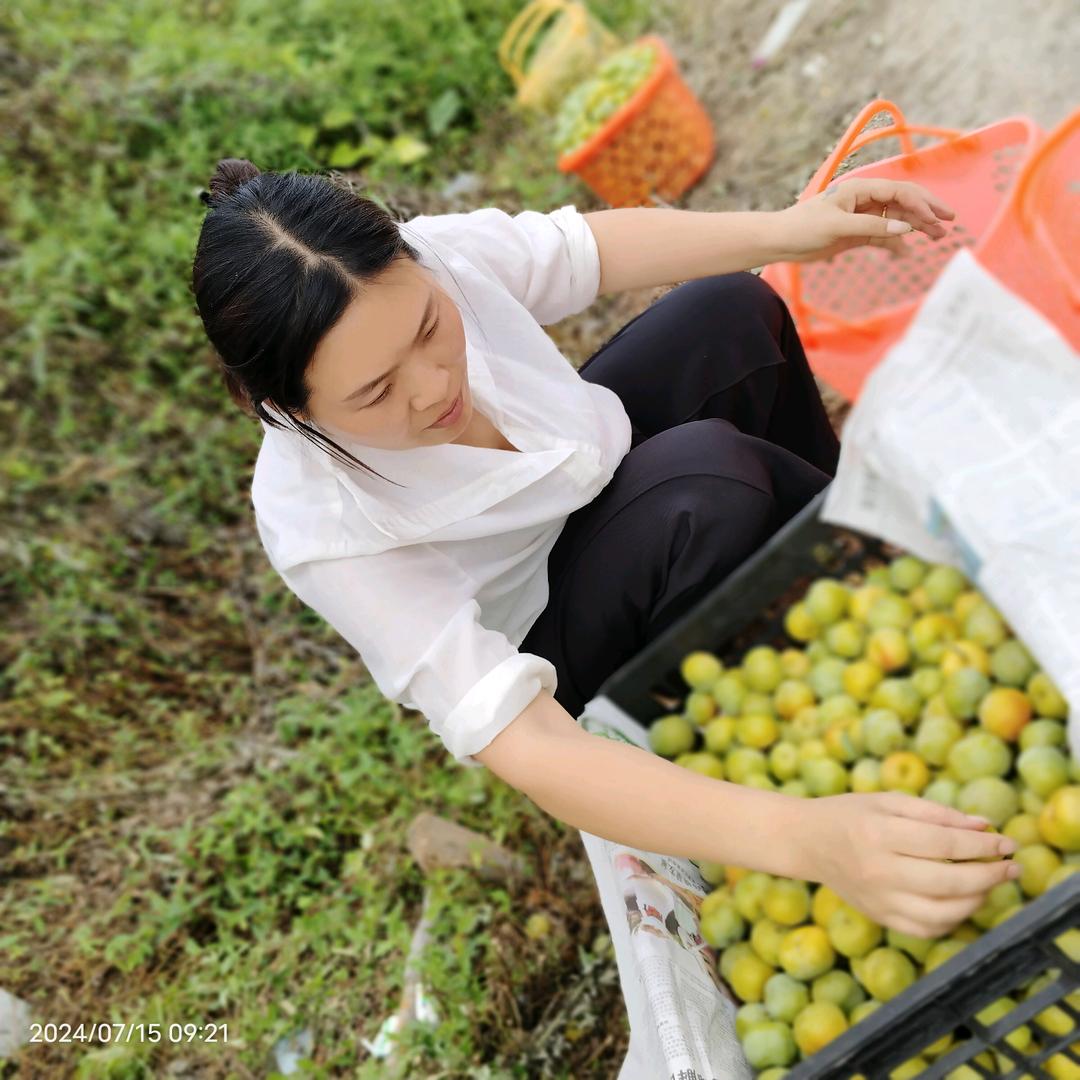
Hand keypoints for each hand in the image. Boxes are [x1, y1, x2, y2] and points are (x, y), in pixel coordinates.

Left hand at [772, 177, 957, 263]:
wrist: (780, 241)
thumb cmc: (803, 227)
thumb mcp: (838, 227)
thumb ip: (872, 227)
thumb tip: (905, 228)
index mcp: (860, 189)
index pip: (899, 192)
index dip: (920, 204)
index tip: (935, 219)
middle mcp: (864, 200)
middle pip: (903, 202)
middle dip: (927, 211)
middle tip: (949, 222)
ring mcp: (862, 217)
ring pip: (896, 220)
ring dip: (916, 228)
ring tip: (937, 238)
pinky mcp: (856, 234)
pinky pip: (882, 237)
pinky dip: (895, 244)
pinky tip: (907, 252)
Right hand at [805, 792, 1018, 937]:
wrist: (806, 841)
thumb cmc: (849, 814)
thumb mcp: (888, 801)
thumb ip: (935, 812)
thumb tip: (983, 826)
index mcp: (879, 834)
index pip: (944, 844)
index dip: (982, 845)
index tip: (1006, 842)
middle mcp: (878, 871)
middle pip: (949, 882)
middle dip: (989, 875)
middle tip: (1010, 866)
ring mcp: (878, 900)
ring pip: (942, 913)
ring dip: (976, 900)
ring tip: (987, 883)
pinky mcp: (879, 917)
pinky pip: (926, 930)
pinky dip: (952, 919)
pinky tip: (961, 901)